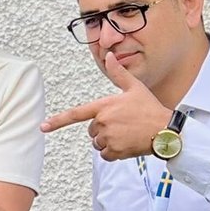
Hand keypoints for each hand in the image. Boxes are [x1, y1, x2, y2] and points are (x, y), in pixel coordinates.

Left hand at [41, 52, 171, 161]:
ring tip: (127, 134)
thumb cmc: (150, 108)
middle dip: (102, 130)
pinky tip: (127, 145)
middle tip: (122, 125)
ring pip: (98, 143)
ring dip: (108, 142)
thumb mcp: (134, 88)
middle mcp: (103, 122)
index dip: (58, 121)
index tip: (43, 127)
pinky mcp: (115, 150)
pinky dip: (113, 153)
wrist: (166, 130)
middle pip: (91, 131)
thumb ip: (119, 73)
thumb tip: (110, 55)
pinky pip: (105, 155)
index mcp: (104, 106)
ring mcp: (108, 137)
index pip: (76, 114)